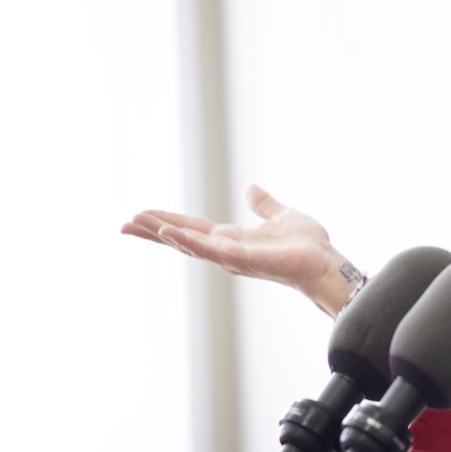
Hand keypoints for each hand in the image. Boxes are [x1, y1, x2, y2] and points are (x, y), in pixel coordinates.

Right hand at [122, 185, 360, 315]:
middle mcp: (227, 251)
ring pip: (188, 245)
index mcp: (233, 239)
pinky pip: (208, 250)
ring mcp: (231, 258)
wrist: (326, 263)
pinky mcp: (241, 260)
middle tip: (124, 223)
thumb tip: (251, 189)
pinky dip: (187, 242)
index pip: (192, 228)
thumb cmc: (308, 247)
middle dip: (153, 231)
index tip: (142, 214)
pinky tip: (167, 232)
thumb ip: (264, 205)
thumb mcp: (281, 217)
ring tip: (135, 223)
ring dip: (162, 234)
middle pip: (182, 239)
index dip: (168, 221)